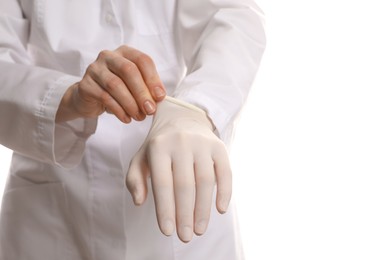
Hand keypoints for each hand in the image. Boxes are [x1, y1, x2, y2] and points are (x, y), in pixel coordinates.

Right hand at [56, 45, 165, 122]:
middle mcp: (109, 56)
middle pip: (128, 71)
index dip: (153, 79)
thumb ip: (147, 88)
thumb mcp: (134, 85)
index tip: (160, 97)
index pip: (142, 60)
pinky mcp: (85, 85)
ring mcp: (95, 69)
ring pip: (115, 85)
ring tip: (139, 116)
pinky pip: (104, 97)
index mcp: (125, 52)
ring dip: (130, 103)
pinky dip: (118, 110)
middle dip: (142, 92)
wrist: (90, 98)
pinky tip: (126, 118)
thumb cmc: (117, 90)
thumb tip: (159, 98)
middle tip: (150, 110)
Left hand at [126, 97, 231, 242]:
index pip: (162, 183)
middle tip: (185, 237)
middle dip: (185, 215)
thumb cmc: (159, 145)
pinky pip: (225, 172)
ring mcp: (202, 143)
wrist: (182, 117)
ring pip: (206, 181)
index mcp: (158, 147)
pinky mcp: (219, 146)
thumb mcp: (141, 158)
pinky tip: (220, 210)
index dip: (165, 209)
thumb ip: (134, 179)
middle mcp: (181, 142)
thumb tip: (140, 201)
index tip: (168, 232)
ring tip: (199, 230)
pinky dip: (225, 192)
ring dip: (203, 209)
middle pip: (185, 185)